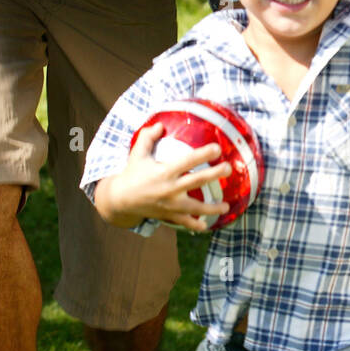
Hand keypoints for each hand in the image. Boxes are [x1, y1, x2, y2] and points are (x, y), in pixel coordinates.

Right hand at [106, 123, 231, 231]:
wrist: (120, 200)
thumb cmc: (131, 174)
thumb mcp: (137, 154)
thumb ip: (148, 137)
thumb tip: (160, 124)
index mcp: (164, 171)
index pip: (188, 160)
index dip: (203, 154)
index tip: (217, 148)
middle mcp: (170, 188)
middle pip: (197, 180)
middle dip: (214, 174)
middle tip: (228, 168)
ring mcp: (170, 205)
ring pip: (196, 207)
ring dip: (212, 208)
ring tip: (226, 207)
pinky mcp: (168, 216)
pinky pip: (185, 223)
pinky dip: (195, 226)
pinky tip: (206, 225)